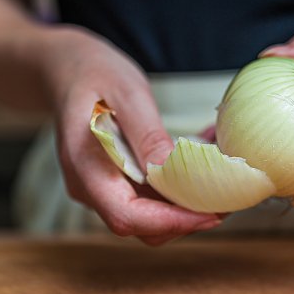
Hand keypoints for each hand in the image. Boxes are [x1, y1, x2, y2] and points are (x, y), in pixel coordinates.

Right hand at [43, 27, 220, 243]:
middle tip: (227, 199)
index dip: (172, 222)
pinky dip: (177, 192)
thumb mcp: (126, 92)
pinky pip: (149, 199)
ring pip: (149, 218)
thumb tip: (172, 171)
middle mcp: (90, 188)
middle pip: (141, 225)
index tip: (212, 213)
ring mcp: (101, 188)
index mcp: (85, 167)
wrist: (66, 68)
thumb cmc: (94, 72)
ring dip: (186, 207)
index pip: (127, 215)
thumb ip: (147, 135)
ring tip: (221, 185)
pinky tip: (201, 171)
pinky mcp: (115, 183)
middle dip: (186, 219)